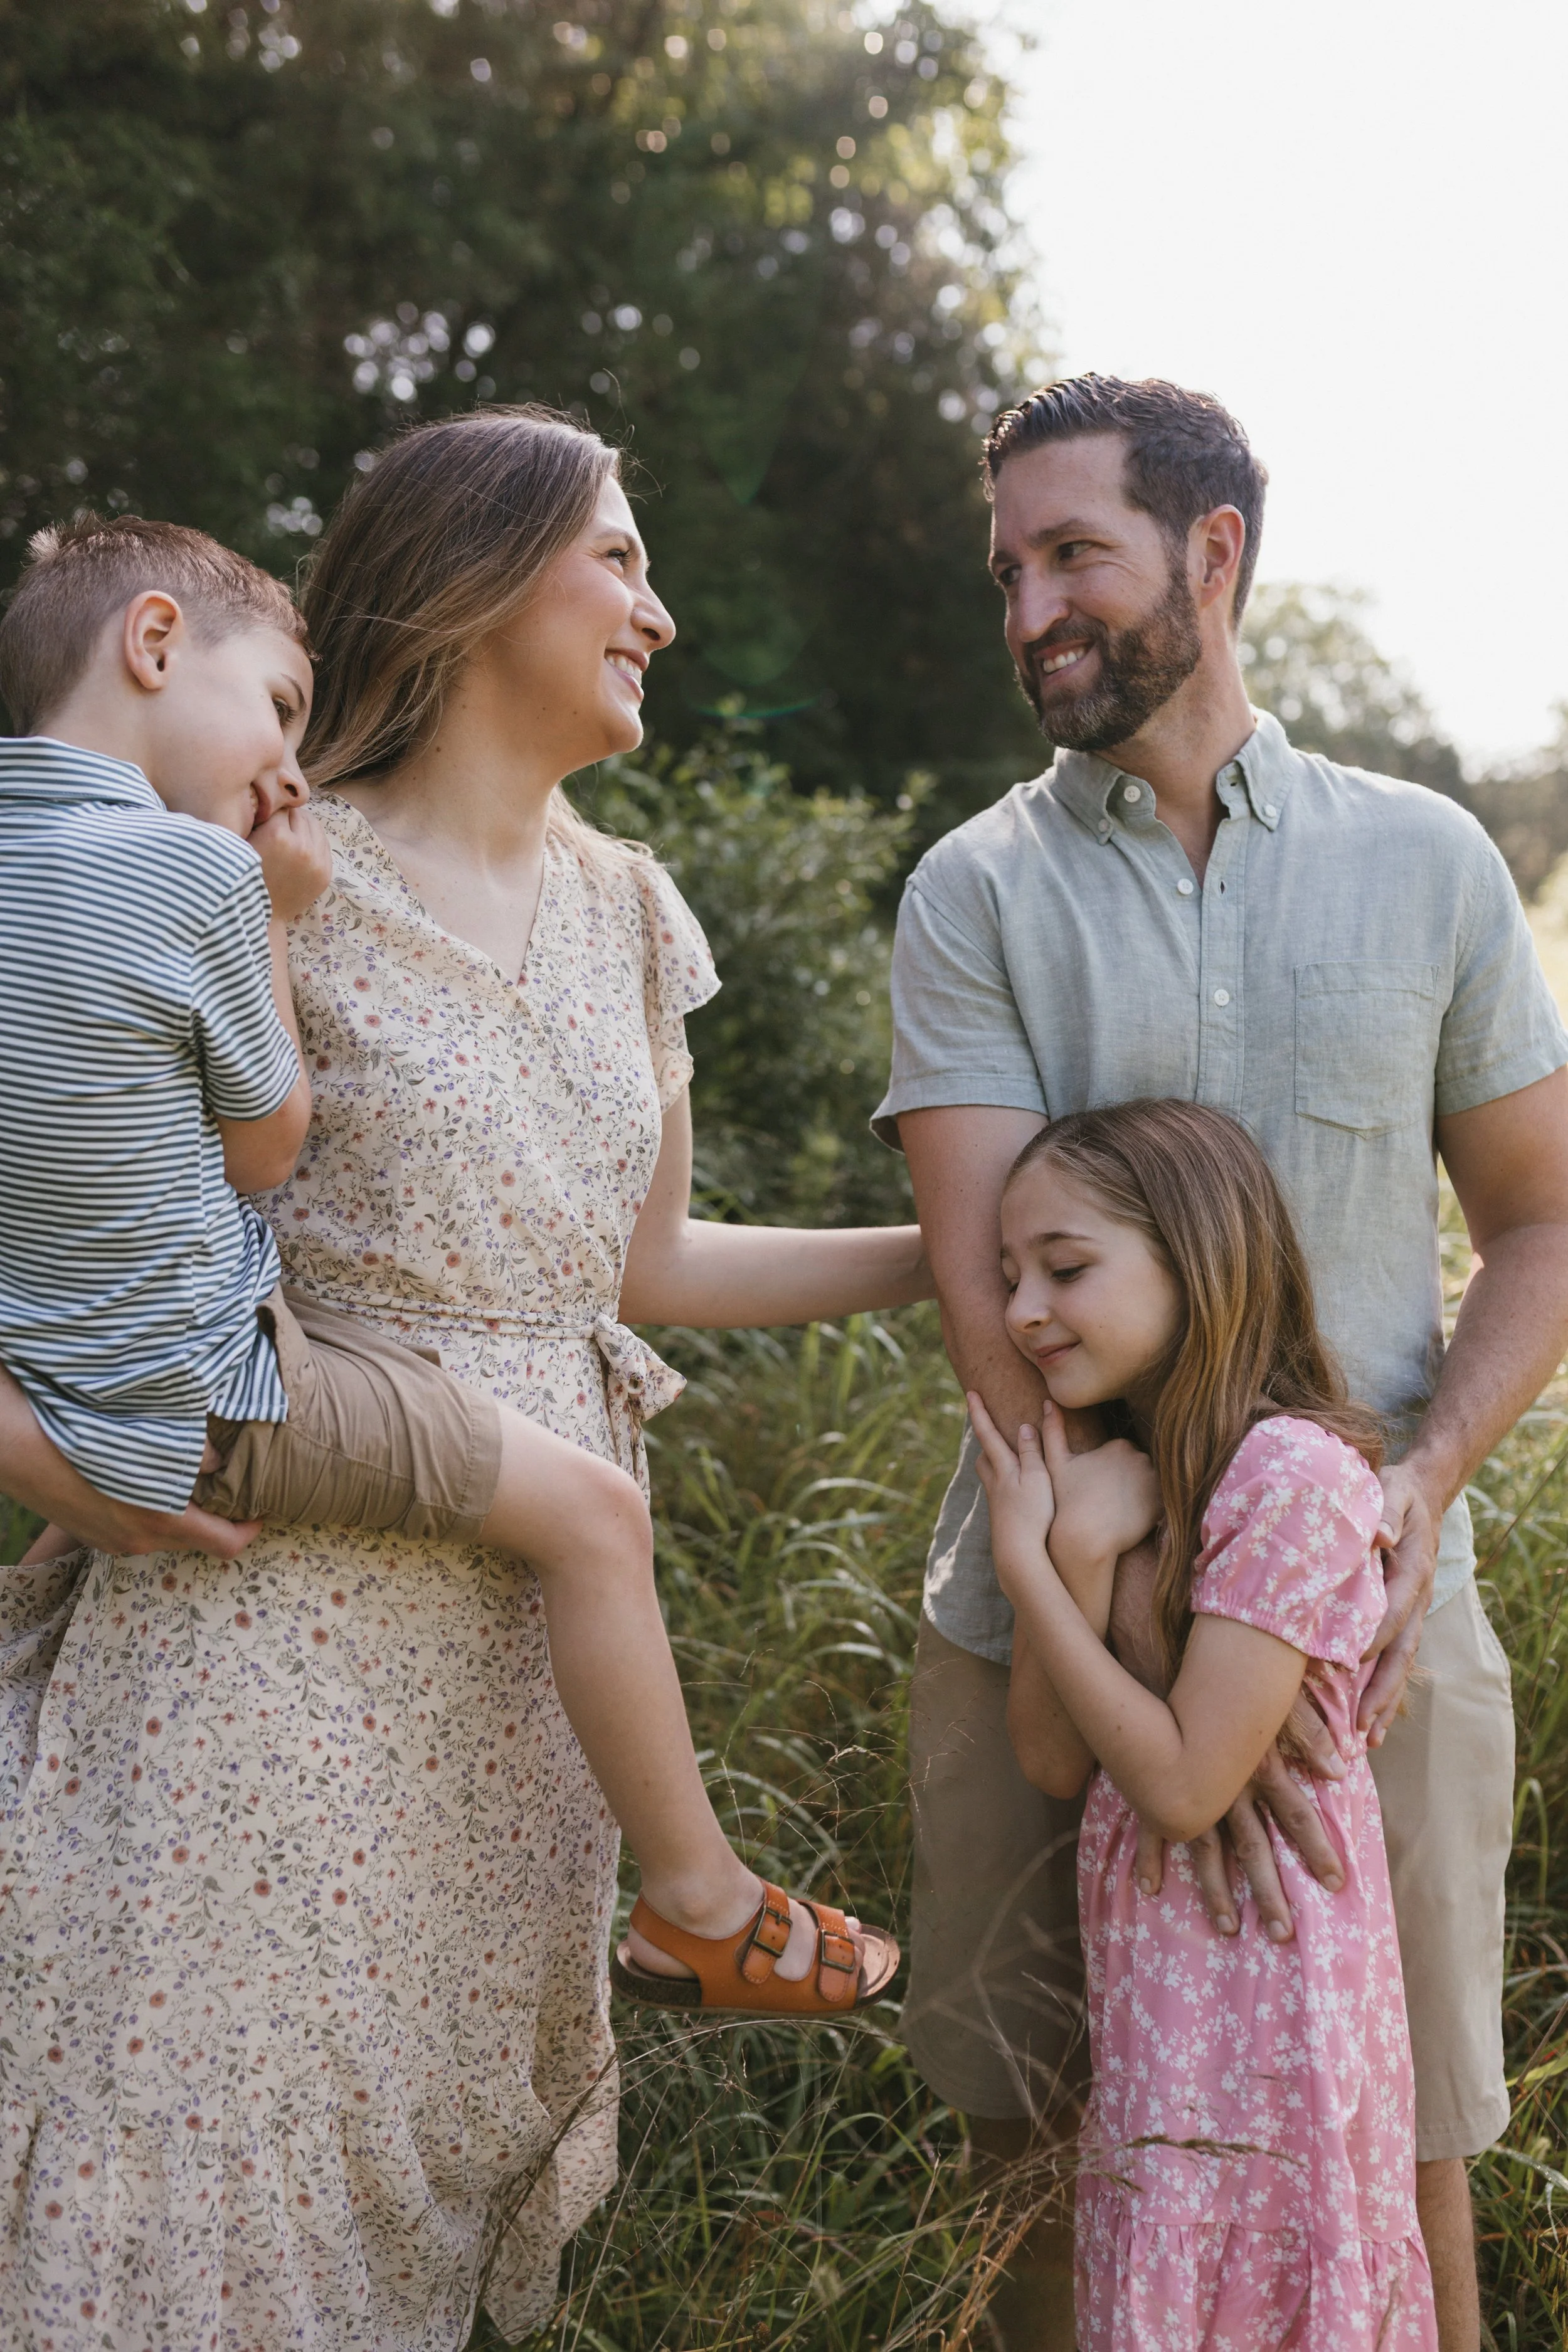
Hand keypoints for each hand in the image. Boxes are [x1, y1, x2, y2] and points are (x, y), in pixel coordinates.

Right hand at [0, 1362, 260, 1561]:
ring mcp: (110, 1542)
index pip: (228, 1545)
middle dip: (214, 1514)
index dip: (251, 1528)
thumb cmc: (83, 1435)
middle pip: (196, 1538)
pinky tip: (140, 1476)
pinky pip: (133, 1526)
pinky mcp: (88, 1534)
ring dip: (179, 1510)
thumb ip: (196, 1453)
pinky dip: (148, 1508)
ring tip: (180, 1471)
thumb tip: (223, 1460)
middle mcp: (139, 1542)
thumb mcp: (152, 1437)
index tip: (260, 1507)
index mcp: (162, 1522)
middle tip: (223, 1480)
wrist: (14, 1446)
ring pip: (164, 1532)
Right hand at [253, 803, 331, 921]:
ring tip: (289, 833)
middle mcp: (301, 846)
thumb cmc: (247, 876)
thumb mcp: (244, 844)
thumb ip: (256, 820)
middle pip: (299, 813)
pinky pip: (323, 842)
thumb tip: (267, 797)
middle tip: (278, 825)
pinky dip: (312, 840)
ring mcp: (317, 860)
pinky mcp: (326, 871)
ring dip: (302, 825)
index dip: (271, 812)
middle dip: (287, 818)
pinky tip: (301, 845)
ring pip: (314, 825)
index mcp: (277, 836)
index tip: (266, 818)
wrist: (264, 915)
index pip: (279, 808)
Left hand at [967, 1391, 1055, 1594]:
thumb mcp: (1039, 1478)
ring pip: (990, 1477)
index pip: (987, 1433)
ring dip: (994, 1464)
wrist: (1018, 1555)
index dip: (978, 1412)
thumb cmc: (1033, 1515)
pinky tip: (1018, 1495)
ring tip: (1006, 1459)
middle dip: (986, 1442)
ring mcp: (997, 1504)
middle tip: (989, 1428)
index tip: (969, 1392)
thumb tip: (1024, 1427)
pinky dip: (1005, 1486)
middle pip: (984, 1457)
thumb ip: (1031, 1452)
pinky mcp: (1003, 1520)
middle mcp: (995, 1484)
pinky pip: (1000, 1495)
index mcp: (1004, 1469)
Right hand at [1037, 1399, 1159, 1588]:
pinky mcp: (1163, 1503)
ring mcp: (1154, 1480)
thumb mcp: (1055, 1462)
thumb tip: (1049, 1401)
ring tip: (1120, 1512)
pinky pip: (1162, 1503)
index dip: (1109, 1474)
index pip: (1122, 1457)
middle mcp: (1141, 1457)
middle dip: (1128, 1482)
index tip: (1098, 1489)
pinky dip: (1151, 1510)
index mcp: (1119, 1445)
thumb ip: (1053, 1431)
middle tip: (1108, 1503)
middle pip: (1138, 1469)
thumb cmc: (1066, 1500)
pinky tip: (1133, 1520)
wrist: (1084, 1537)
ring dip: (1141, 1495)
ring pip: (1150, 1485)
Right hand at [1134, 1692, 1346, 1939]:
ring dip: (1217, 1891)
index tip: (1335, 1884)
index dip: (1317, 1848)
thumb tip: (1341, 1768)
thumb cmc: (1230, 1678)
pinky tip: (1150, 1887)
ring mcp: (1189, 1790)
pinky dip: (1150, 1857)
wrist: (1165, 1657)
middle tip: (1284, 1934)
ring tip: (1229, 1928)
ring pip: (1206, 1851)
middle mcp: (1227, 1787)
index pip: (1297, 1815)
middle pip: (1253, 1848)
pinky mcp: (1155, 1784)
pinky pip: (1151, 1827)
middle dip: (1269, 1892)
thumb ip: (1310, 1732)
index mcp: (1260, 1767)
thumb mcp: (1277, 1699)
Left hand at [1360, 1459, 1440, 1743]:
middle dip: (1382, 1691)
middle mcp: (1415, 1599)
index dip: (1370, 1640)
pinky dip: (1383, 1690)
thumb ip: (1384, 1511)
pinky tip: (1369, 1721)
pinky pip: (1395, 1658)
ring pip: (1400, 1664)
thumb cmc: (1396, 1491)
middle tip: (1362, 1728)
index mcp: (1411, 1572)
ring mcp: (1411, 1612)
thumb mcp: (1390, 1490)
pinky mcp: (1401, 1617)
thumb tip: (1378, 1534)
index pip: (1390, 1612)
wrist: (1420, 1492)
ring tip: (1368, 1740)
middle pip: (1401, 1653)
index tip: (1346, 1665)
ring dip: (1384, 1701)